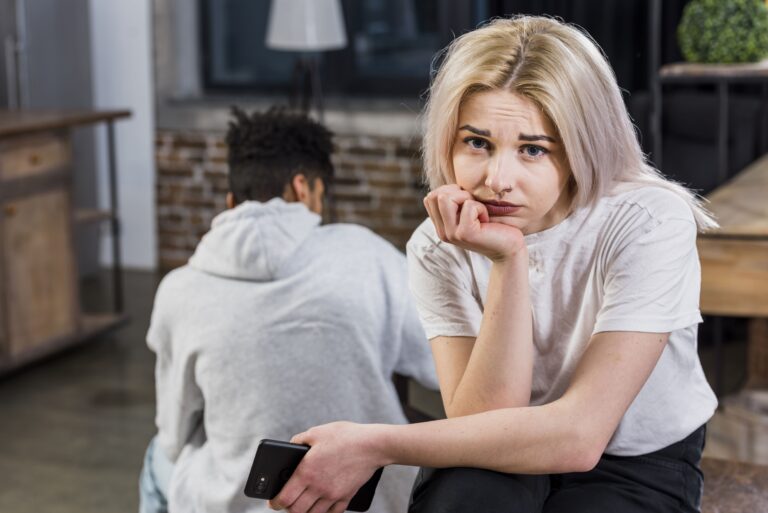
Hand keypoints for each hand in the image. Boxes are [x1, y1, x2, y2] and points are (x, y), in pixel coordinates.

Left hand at [269, 422, 385, 512]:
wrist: (372, 445)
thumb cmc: (345, 436)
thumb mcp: (317, 432)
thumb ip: (299, 440)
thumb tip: (290, 446)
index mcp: (306, 471)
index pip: (284, 498)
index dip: (275, 503)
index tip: (273, 502)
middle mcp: (318, 487)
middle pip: (296, 511)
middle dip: (288, 508)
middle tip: (287, 502)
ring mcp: (333, 494)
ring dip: (305, 512)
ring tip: (302, 504)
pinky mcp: (346, 497)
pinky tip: (321, 506)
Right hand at [423, 185, 525, 261]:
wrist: (508, 248)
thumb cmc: (492, 226)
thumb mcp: (468, 213)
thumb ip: (455, 203)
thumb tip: (449, 187)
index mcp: (440, 227)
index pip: (430, 198)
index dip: (449, 192)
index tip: (466, 202)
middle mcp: (442, 233)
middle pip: (435, 196)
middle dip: (457, 193)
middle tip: (473, 205)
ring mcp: (452, 234)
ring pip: (446, 198)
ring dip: (467, 198)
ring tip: (478, 211)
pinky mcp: (465, 234)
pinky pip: (469, 206)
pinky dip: (481, 208)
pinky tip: (486, 221)